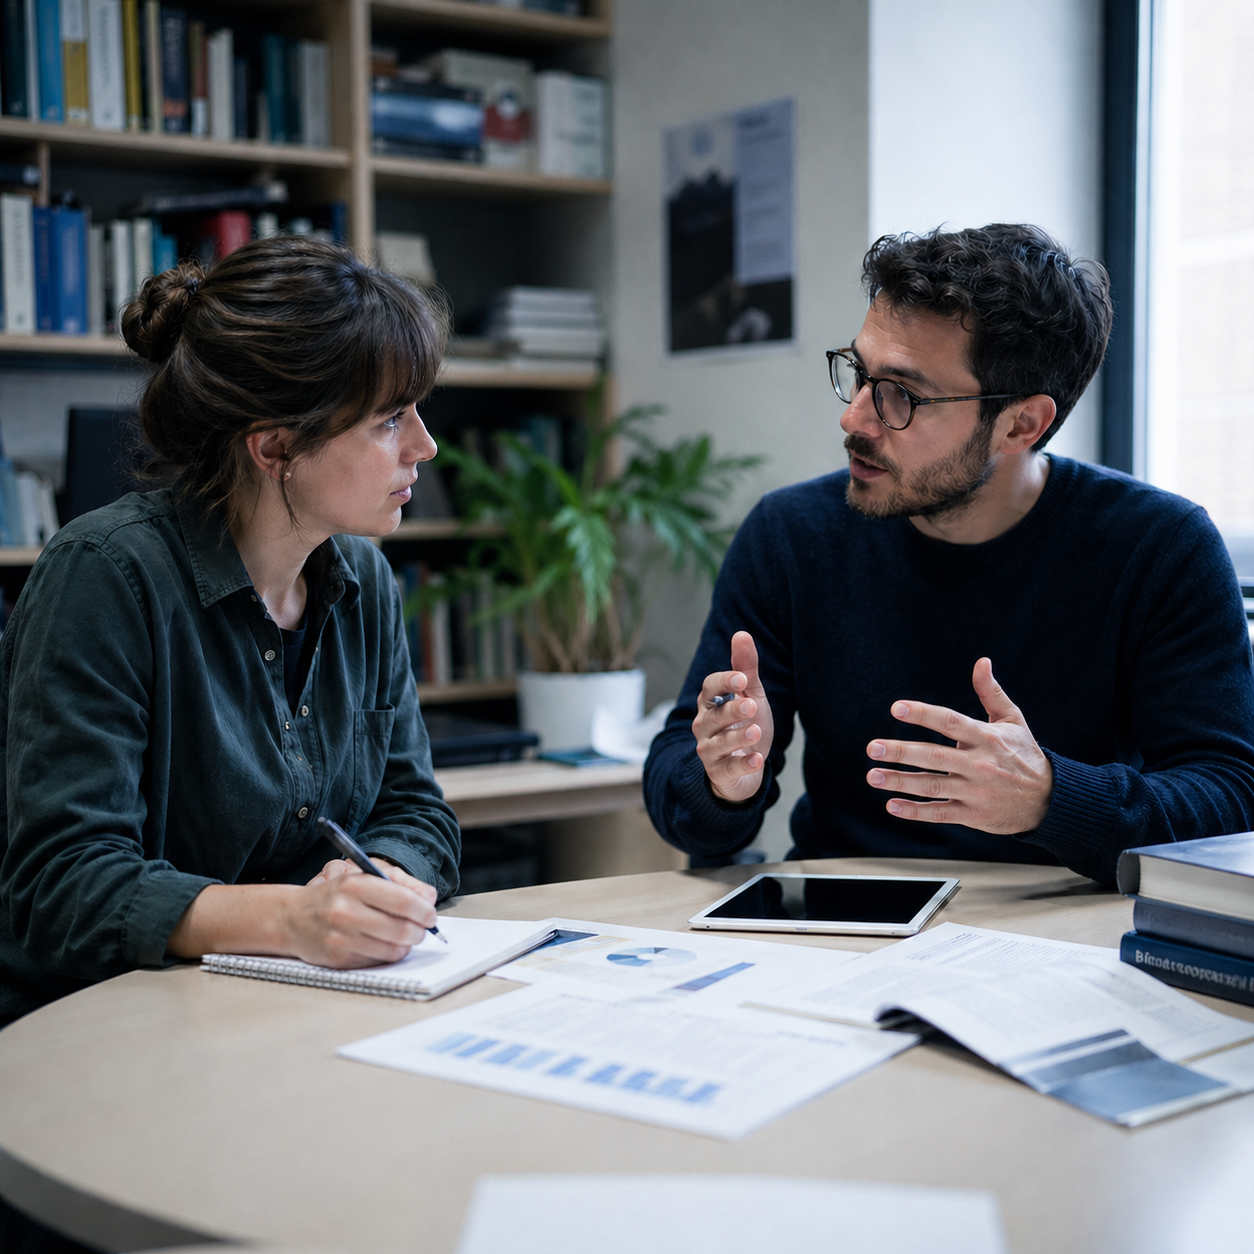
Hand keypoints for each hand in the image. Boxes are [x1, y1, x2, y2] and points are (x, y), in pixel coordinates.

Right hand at [285, 857, 438, 967]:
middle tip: (423, 928)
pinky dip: (388, 954)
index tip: (431, 914)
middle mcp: (346, 912)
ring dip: (407, 944)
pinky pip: (378, 961)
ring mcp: (341, 939)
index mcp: (354, 885)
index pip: (403, 900)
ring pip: (393, 949)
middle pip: (402, 929)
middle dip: (420, 931)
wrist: (292, 918)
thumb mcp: (364, 876)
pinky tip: (385, 944)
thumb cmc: (335, 895)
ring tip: (406, 936)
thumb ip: (401, 882)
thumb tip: (430, 898)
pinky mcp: (339, 960)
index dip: (424, 910)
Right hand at [693, 630, 775, 802]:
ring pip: (719, 743)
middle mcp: (704, 725)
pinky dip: (742, 764)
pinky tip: (757, 760)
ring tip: (756, 732)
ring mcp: (709, 750)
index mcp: (710, 703)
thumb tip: (742, 634)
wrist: (745, 767)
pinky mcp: (719, 773)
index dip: (724, 682)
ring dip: (737, 737)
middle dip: (732, 710)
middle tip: (751, 705)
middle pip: (714, 716)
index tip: (741, 678)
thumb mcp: (751, 695)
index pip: (710, 688)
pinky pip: (728, 768)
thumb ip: (745, 668)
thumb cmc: (745, 724)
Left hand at [865, 657, 1052, 834]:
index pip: (950, 722)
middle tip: (872, 748)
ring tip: (872, 776)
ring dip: (900, 782)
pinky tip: (892, 805)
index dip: (923, 714)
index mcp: (987, 738)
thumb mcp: (1013, 720)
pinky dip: (916, 812)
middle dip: (901, 752)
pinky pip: (940, 813)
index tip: (897, 708)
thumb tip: (982, 661)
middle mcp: (979, 764)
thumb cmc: (1024, 754)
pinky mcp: (973, 815)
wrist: (1049, 800)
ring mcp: (976, 791)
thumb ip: (991, 692)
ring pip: (933, 786)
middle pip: (935, 756)